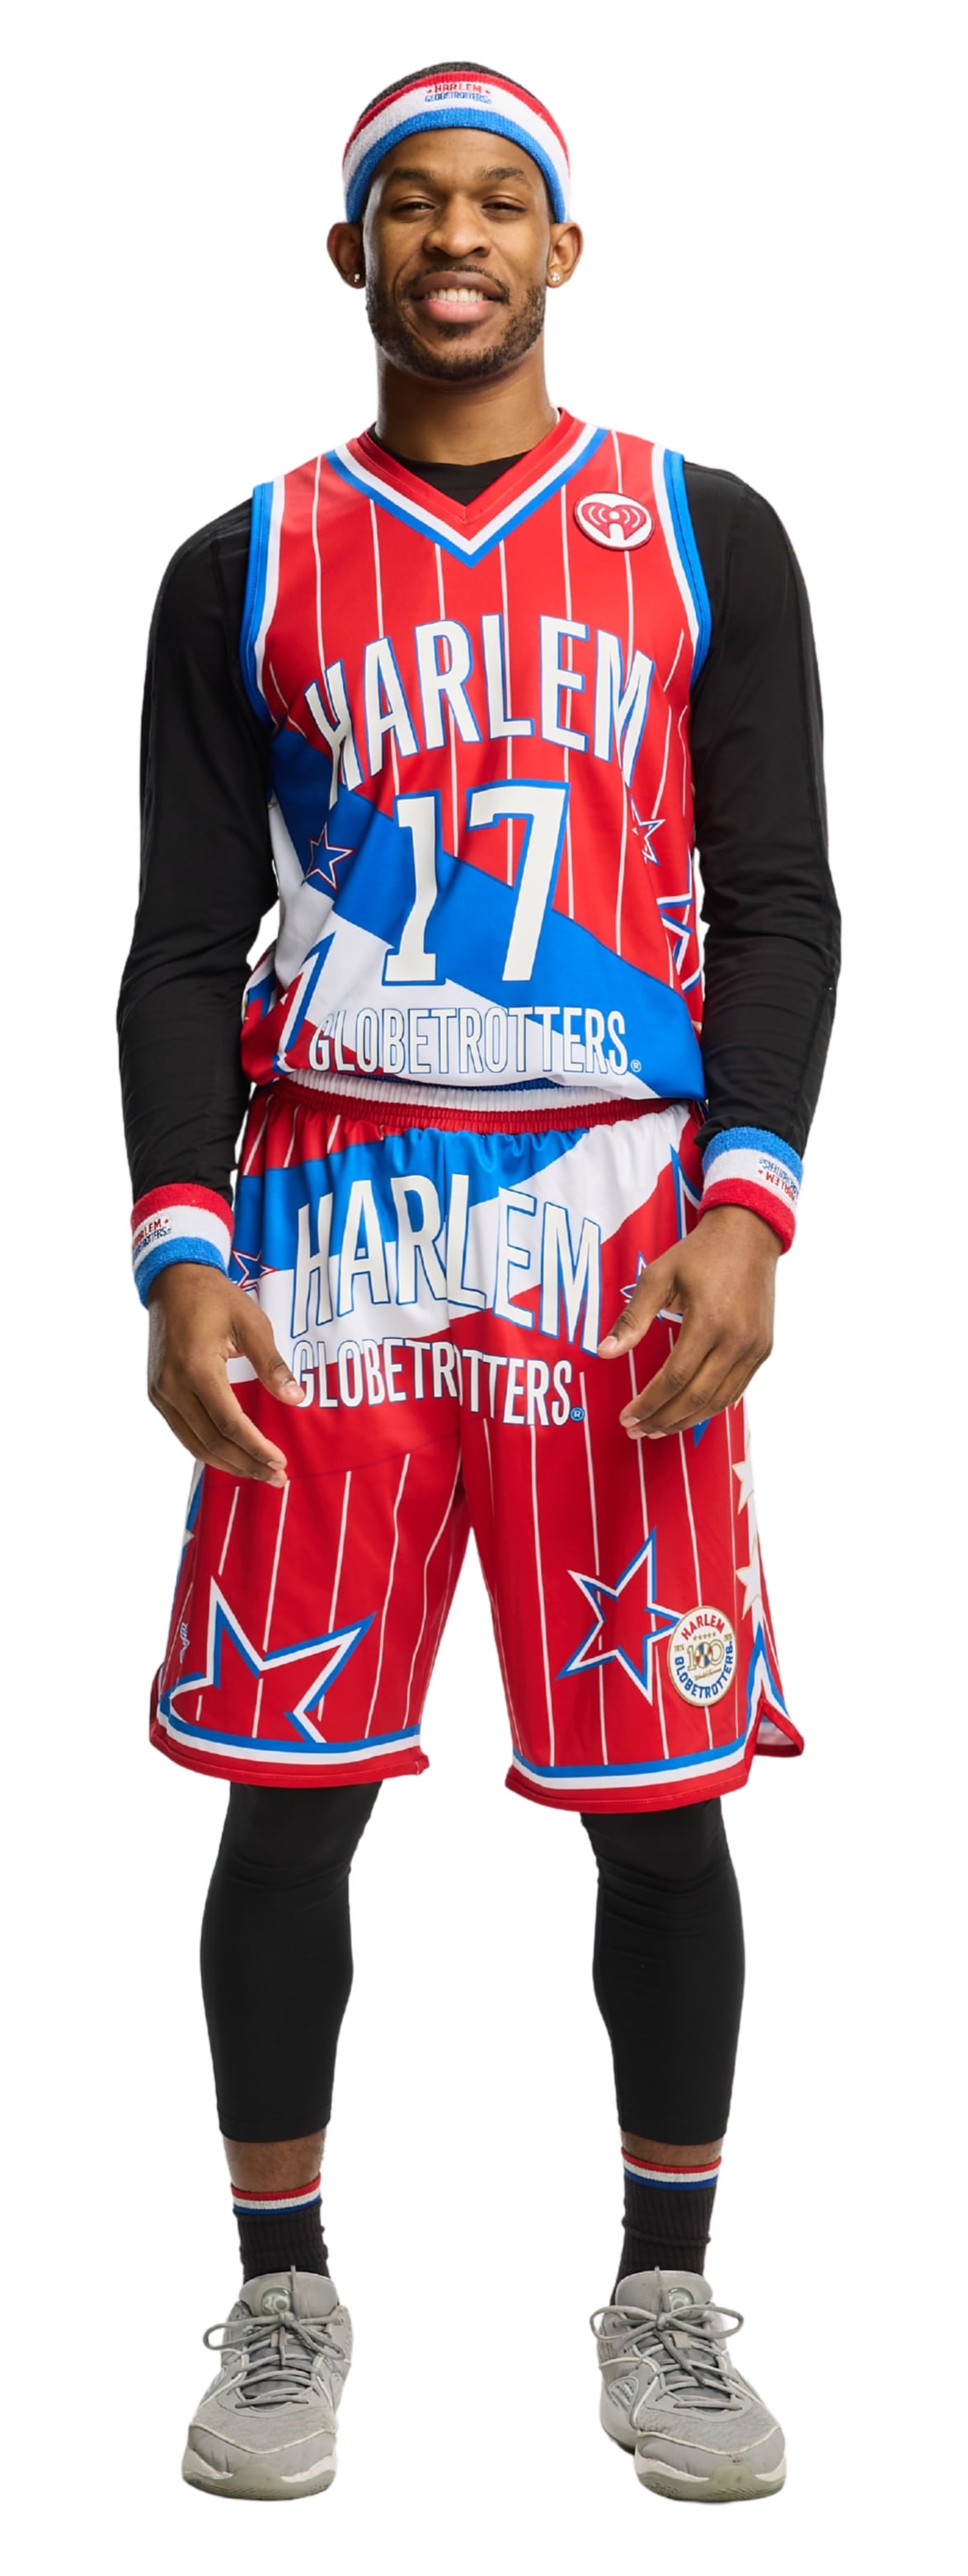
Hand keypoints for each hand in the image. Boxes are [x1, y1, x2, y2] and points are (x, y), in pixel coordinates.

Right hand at [146, 1263, 302, 1484]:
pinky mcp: (157, 1394)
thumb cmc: (215, 1297)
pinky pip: (184, 1433)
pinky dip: (209, 1450)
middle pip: (212, 1441)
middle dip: (247, 1464)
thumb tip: (296, 1398)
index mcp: (196, 1367)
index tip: (280, 1462)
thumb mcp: (251, 1323)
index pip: (229, 1423)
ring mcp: (160, 1393)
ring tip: (259, 1473)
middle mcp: (172, 1386)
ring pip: (195, 1444)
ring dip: (229, 1464)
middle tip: (277, 1477)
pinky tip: (233, 1457)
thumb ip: (272, 1364)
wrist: (173, 1281)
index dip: (255, 1447)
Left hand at [598, 1204, 779, 1439]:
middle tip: (637, 1430)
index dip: (648, 1403)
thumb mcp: (658, 1275)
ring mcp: (754, 1347)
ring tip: (659, 1429)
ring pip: (719, 1401)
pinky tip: (690, 1413)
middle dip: (663, 1419)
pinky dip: (711, 1407)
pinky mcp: (763, 1349)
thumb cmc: (700, 1253)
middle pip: (696, 1398)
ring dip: (686, 1421)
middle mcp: (736, 1340)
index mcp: (708, 1322)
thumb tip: (605, 1352)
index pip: (674, 1379)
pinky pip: (736, 1390)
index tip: (627, 1416)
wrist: (749, 1235)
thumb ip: (633, 1318)